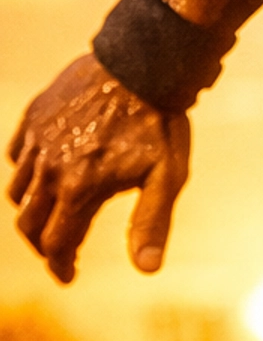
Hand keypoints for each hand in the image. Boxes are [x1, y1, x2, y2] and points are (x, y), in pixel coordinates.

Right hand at [7, 54, 189, 283]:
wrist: (144, 63)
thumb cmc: (161, 123)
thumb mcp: (167, 177)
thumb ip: (152, 224)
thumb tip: (146, 270)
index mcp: (80, 187)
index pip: (55, 244)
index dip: (60, 266)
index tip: (68, 276)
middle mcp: (50, 167)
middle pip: (29, 223)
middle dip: (42, 245)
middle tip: (58, 253)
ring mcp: (38, 139)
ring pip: (18, 190)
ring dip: (32, 210)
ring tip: (53, 216)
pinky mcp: (35, 116)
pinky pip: (17, 155)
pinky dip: (26, 172)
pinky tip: (46, 175)